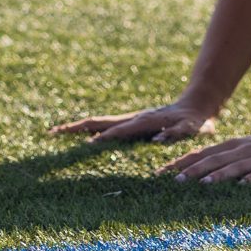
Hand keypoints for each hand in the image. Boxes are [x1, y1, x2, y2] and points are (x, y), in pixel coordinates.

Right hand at [51, 101, 219, 144]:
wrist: (198, 104)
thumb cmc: (196, 121)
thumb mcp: (191, 129)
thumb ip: (176, 133)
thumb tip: (157, 139)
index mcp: (143, 122)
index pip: (115, 130)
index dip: (100, 138)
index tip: (82, 146)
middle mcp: (132, 119)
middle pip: (98, 122)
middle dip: (75, 128)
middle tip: (52, 133)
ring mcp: (130, 119)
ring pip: (99, 123)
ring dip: (78, 128)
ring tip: (57, 133)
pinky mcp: (132, 122)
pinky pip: (107, 126)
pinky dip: (90, 130)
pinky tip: (83, 137)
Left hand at [161, 131, 250, 183]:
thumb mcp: (243, 149)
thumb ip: (222, 157)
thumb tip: (196, 167)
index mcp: (233, 145)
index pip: (203, 153)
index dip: (183, 161)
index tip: (163, 171)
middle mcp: (243, 149)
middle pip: (215, 159)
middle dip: (194, 169)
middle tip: (175, 179)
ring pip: (236, 165)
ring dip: (220, 174)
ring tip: (204, 183)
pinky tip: (244, 185)